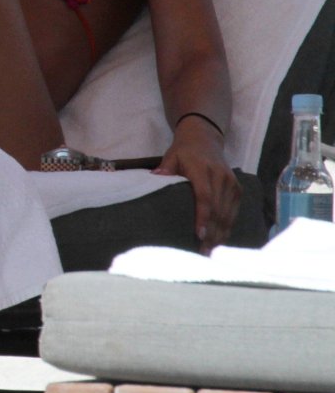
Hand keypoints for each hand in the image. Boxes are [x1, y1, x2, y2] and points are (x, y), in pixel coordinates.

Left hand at [155, 117, 240, 251]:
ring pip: (228, 214)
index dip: (202, 217)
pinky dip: (227, 227)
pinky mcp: (237, 190)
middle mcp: (221, 178)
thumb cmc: (183, 152)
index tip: (198, 235)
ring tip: (210, 252)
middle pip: (218, 211)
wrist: (205, 139)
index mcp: (203, 171)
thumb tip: (153, 179)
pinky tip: (220, 240)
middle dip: (211, 233)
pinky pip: (234, 212)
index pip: (205, 197)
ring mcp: (232, 185)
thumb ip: (165, 169)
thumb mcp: (170, 156)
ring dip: (220, 234)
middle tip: (202, 253)